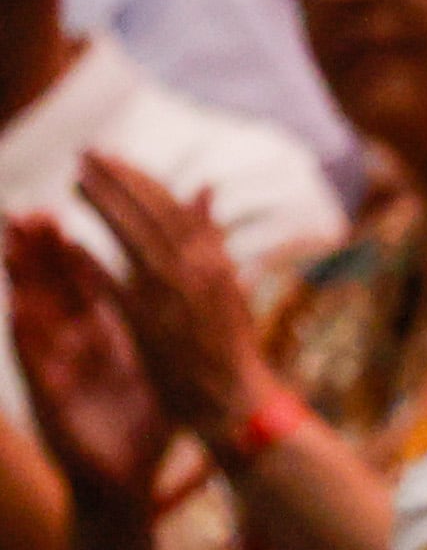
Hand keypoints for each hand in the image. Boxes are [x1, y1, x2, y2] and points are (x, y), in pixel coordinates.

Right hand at [3, 217, 168, 519]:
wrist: (130, 478)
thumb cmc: (145, 416)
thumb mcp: (163, 357)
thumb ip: (167, 313)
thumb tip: (182, 287)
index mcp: (102, 331)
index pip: (79, 279)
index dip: (68, 245)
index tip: (58, 212)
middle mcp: (73, 344)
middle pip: (50, 290)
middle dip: (39, 252)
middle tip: (29, 212)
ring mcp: (57, 369)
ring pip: (35, 316)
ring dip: (24, 282)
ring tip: (14, 245)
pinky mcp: (51, 398)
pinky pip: (37, 364)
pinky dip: (29, 335)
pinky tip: (20, 310)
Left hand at [73, 152, 268, 452]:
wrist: (234, 397)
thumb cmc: (230, 342)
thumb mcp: (227, 281)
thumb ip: (210, 236)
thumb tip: (204, 187)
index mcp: (212, 258)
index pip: (171, 206)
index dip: (138, 178)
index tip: (110, 156)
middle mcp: (196, 270)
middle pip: (152, 213)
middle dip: (118, 180)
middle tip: (85, 153)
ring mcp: (174, 297)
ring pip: (135, 238)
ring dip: (105, 207)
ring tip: (75, 180)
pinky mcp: (152, 325)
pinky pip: (119, 289)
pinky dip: (96, 265)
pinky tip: (69, 244)